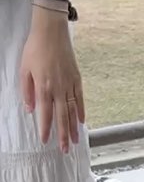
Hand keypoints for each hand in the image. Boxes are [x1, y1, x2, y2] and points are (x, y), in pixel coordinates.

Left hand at [20, 9, 84, 152]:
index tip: (46, 141)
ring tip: (74, 141)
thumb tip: (30, 109)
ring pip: (72, 111)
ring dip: (73, 127)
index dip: (46, 128)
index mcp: (44, 87)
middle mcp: (58, 88)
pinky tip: (81, 121)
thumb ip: (27, 91)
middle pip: (62, 117)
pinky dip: (81, 111)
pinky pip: (79, 98)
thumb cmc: (35, 49)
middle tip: (65, 150)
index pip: (45, 113)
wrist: (51, 31)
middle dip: (63, 135)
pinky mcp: (76, 78)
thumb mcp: (24, 69)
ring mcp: (69, 84)